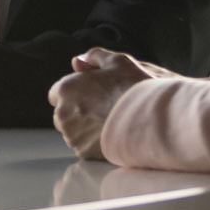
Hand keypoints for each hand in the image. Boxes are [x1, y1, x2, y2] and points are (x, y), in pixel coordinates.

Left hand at [47, 48, 172, 159]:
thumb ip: (94, 57)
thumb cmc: (134, 87)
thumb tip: (78, 61)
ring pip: (73, 131)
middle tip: (103, 109)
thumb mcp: (118, 62)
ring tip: (110, 122)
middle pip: (63, 114)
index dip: (74, 93)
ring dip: (85, 128)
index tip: (90, 95)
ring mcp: (72, 135)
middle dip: (77, 112)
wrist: (152, 119)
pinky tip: (112, 135)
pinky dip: (93, 143)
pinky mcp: (83, 152)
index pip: (57, 93)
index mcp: (66, 88)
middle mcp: (63, 113)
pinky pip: (83, 147)